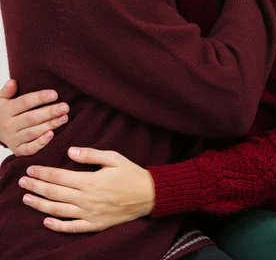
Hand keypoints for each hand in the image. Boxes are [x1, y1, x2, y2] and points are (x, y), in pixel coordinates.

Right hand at [0, 80, 68, 155]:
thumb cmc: (4, 111)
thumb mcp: (1, 99)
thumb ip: (7, 91)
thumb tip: (13, 82)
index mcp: (6, 110)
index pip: (24, 102)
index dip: (40, 98)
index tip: (55, 94)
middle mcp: (8, 125)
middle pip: (31, 118)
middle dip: (50, 112)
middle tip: (65, 107)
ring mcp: (13, 139)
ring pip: (33, 132)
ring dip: (50, 125)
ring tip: (64, 118)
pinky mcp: (17, 150)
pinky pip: (29, 149)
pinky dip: (40, 143)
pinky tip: (52, 135)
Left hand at [19, 147, 154, 232]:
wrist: (148, 195)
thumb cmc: (131, 174)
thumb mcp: (113, 157)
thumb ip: (91, 154)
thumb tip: (70, 152)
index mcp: (90, 181)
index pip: (59, 176)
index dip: (43, 172)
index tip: (31, 169)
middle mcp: (87, 199)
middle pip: (54, 193)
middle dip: (36, 186)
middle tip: (22, 182)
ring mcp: (90, 214)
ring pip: (58, 211)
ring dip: (40, 205)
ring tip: (27, 199)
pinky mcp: (95, 225)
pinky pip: (72, 227)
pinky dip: (57, 226)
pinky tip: (46, 221)